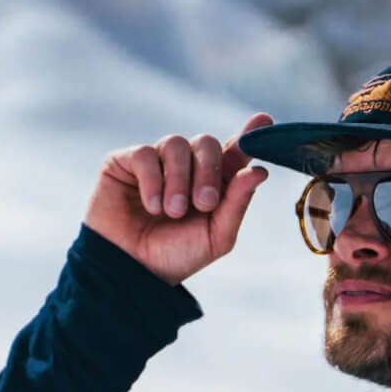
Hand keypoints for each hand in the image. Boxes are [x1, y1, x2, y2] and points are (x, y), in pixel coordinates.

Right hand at [83, 113, 274, 285]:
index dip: (248, 135)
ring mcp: (156, 162)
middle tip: (204, 204)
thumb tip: (259, 170)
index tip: (265, 120)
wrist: (132, 271)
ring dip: (179, 180)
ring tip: (172, 212)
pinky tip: (152, 206)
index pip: (233, 153)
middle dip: (209, 172)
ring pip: (176, 144)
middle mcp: (186, 168)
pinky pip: (145, 153)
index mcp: (212, 185)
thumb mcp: (216, 237)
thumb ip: (237, 203)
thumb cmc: (175, 257)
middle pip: (206, 142)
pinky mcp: (126, 162)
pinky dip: (153, 181)